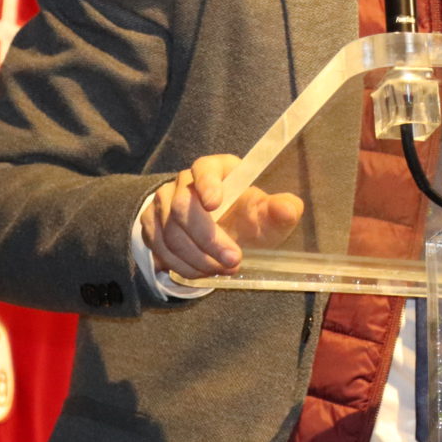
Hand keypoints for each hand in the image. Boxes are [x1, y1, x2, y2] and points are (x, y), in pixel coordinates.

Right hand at [141, 154, 303, 279]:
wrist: (224, 233)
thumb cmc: (247, 218)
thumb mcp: (267, 215)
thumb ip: (281, 210)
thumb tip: (290, 208)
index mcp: (215, 169)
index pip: (204, 169)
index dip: (207, 184)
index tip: (215, 203)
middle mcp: (184, 182)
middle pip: (183, 208)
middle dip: (208, 239)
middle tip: (233, 260)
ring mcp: (163, 203)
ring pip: (170, 234)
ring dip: (197, 258)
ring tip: (222, 270)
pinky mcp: (152, 226)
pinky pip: (159, 249)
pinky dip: (182, 266)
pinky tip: (202, 272)